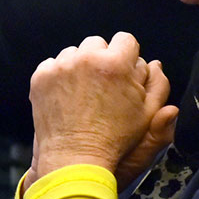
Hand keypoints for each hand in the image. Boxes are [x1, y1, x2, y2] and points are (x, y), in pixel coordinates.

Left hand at [27, 33, 171, 190]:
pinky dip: (59, 76)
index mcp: (116, 64)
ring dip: (79, 66)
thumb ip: (158, 86)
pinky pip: (53, 64)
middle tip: (102, 85)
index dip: (126, 57)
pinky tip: (66, 96)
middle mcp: (87, 58)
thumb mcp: (146, 115)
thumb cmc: (115, 139)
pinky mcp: (41, 76)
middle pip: (98, 43)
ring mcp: (61, 66)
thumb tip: (155, 64)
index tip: (122, 73)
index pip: (125, 39)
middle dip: (102, 59)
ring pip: (74, 52)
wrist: (75, 159)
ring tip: (83, 92)